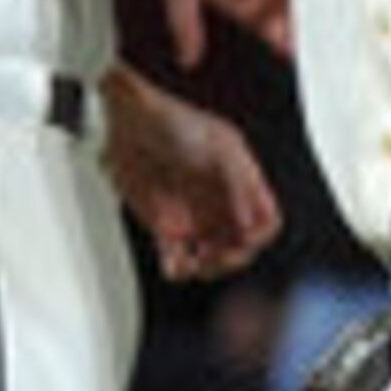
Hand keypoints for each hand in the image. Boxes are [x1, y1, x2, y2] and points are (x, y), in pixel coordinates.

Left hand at [100, 67, 282, 281]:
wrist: (125, 122)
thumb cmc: (174, 123)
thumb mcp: (218, 147)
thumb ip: (238, 186)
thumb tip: (250, 229)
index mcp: (241, 183)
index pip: (265, 221)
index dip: (259, 236)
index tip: (243, 240)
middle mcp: (220, 203)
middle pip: (240, 246)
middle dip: (231, 258)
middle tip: (213, 259)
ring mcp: (193, 215)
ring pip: (210, 256)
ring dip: (204, 268)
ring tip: (190, 266)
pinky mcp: (164, 225)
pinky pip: (176, 256)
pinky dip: (175, 267)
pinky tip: (171, 267)